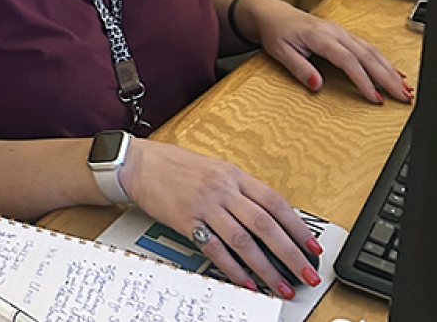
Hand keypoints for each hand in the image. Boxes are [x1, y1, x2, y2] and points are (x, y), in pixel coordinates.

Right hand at [120, 139, 321, 297]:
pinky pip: (214, 248)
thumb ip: (238, 188)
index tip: (312, 248)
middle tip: (306, 275)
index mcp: (233, 174)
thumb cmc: (173, 164)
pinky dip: (232, 268)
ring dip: (265, 268)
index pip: (275, 203)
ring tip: (280, 286)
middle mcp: (222, 189)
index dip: (298, 227)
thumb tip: (266, 214)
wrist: (137, 163)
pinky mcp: (185, 220)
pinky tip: (245, 281)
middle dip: (291, 254)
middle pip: (265, 225)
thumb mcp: (213, 168)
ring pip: (243, 241)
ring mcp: (204, 205)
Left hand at [239, 0, 411, 103]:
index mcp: (320, 36)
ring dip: (390, 70)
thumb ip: (298, 68)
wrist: (273, 14)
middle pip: (367, 55)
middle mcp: (335, 32)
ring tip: (404, 88)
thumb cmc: (276, 32)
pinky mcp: (344, 35)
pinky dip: (384, 61)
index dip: (363, 80)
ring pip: (372, 51)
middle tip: (402, 96)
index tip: (375, 97)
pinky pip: (368, 47)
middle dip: (387, 77)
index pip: (347, 60)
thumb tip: (316, 85)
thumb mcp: (279, 52)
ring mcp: (342, 32)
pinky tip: (394, 73)